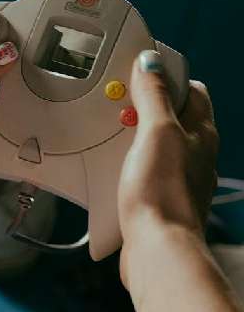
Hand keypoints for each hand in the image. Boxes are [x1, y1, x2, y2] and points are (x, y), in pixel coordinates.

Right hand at [118, 54, 218, 289]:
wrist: (157, 250)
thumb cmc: (162, 190)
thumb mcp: (156, 131)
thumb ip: (154, 96)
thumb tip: (151, 61)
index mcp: (203, 134)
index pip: (191, 91)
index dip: (166, 78)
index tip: (137, 74)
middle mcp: (196, 157)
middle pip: (170, 119)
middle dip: (142, 110)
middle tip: (115, 107)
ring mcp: (179, 181)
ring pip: (155, 149)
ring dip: (131, 142)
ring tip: (107, 138)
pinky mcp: (160, 204)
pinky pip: (143, 177)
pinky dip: (126, 170)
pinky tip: (109, 173)